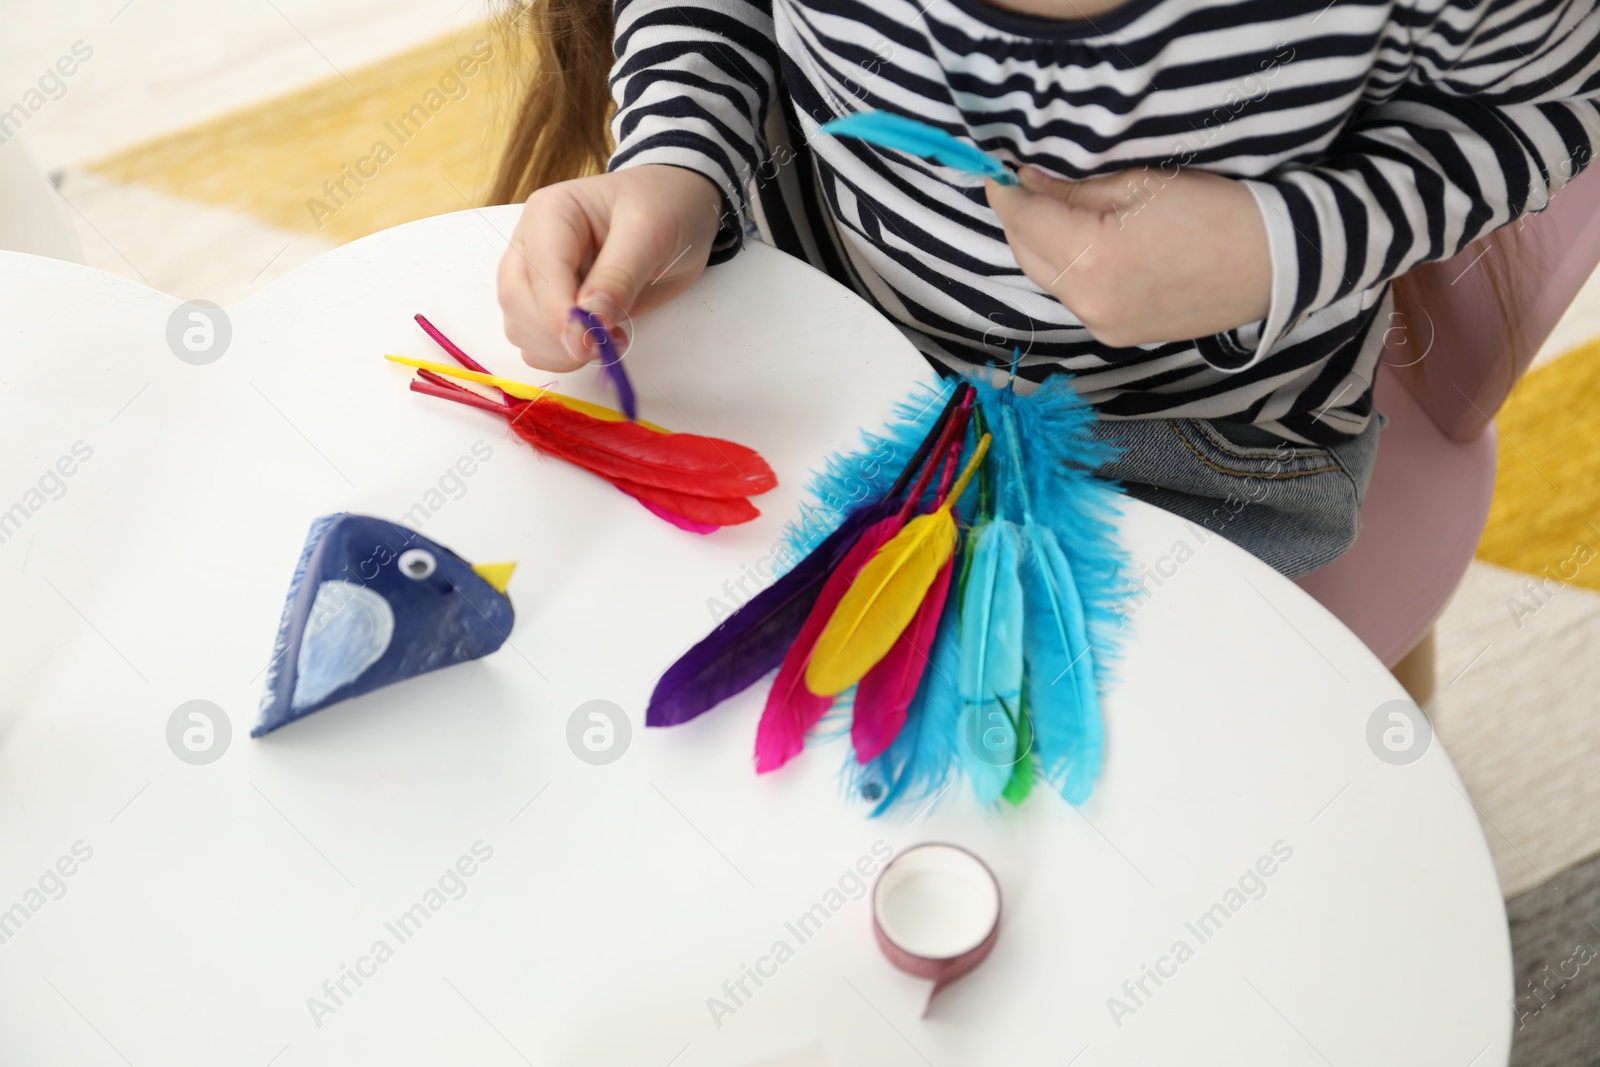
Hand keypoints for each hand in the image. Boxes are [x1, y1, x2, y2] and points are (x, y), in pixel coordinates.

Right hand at [498, 164, 725, 370]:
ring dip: (559, 350)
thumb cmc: (663, 207)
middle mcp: (532, 243)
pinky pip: (533, 343)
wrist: (677, 211)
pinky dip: (560, 356)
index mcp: (551, 212)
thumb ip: (619, 278)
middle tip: (605, 344)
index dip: (559, 314)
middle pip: (516, 301)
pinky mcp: (546, 303)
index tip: (587, 344)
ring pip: (519, 327)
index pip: (540, 271)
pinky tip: (596, 342)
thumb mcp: (650, 234)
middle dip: (557, 335)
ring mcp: (535, 275)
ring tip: (609, 339)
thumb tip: (590, 321)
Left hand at [984, 164, 1272, 347]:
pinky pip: (1075, 298)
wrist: (1274, 263)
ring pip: (1049, 279)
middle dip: (1020, 219)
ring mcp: (1103, 326)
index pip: (1024, 221)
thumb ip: (1075, 188)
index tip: (998, 171)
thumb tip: (1030, 181)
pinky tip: (1082, 247)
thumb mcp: (1140, 183)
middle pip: (1027, 254)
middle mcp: (1089, 302)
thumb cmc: (1215, 211)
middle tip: (1023, 186)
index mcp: (1093, 258)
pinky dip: (1068, 271)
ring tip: (1052, 212)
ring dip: (1042, 246)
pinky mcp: (1117, 336)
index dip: (1006, 193)